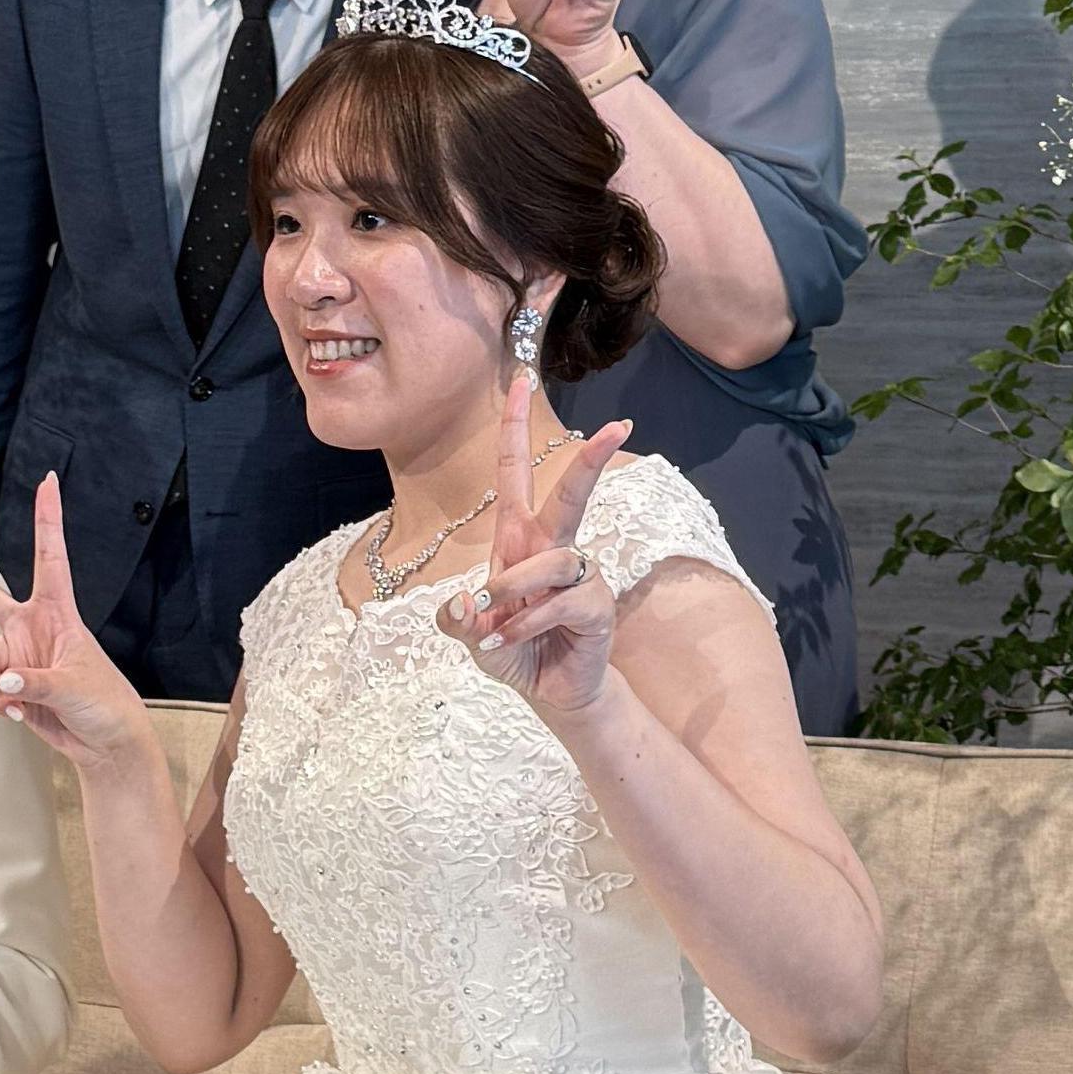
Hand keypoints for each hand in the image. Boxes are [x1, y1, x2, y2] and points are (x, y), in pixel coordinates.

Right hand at [0, 476, 155, 775]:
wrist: (105, 743)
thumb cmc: (104, 704)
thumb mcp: (73, 687)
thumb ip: (33, 682)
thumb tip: (0, 682)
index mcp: (57, 612)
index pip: (50, 557)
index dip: (47, 518)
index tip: (47, 482)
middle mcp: (30, 626)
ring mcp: (16, 654)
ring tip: (15, 703)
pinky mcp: (8, 683)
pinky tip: (19, 714)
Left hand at [440, 377, 631, 724]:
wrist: (547, 692)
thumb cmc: (511, 649)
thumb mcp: (469, 634)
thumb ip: (455, 620)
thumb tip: (462, 601)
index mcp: (517, 538)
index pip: (515, 471)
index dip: (514, 427)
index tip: (518, 381)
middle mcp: (550, 547)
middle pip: (569, 495)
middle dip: (589, 460)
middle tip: (617, 426)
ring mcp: (577, 575)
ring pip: (551, 562)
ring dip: (514, 593)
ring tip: (496, 628)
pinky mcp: (594, 605)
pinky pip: (556, 603)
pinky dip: (526, 625)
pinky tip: (513, 643)